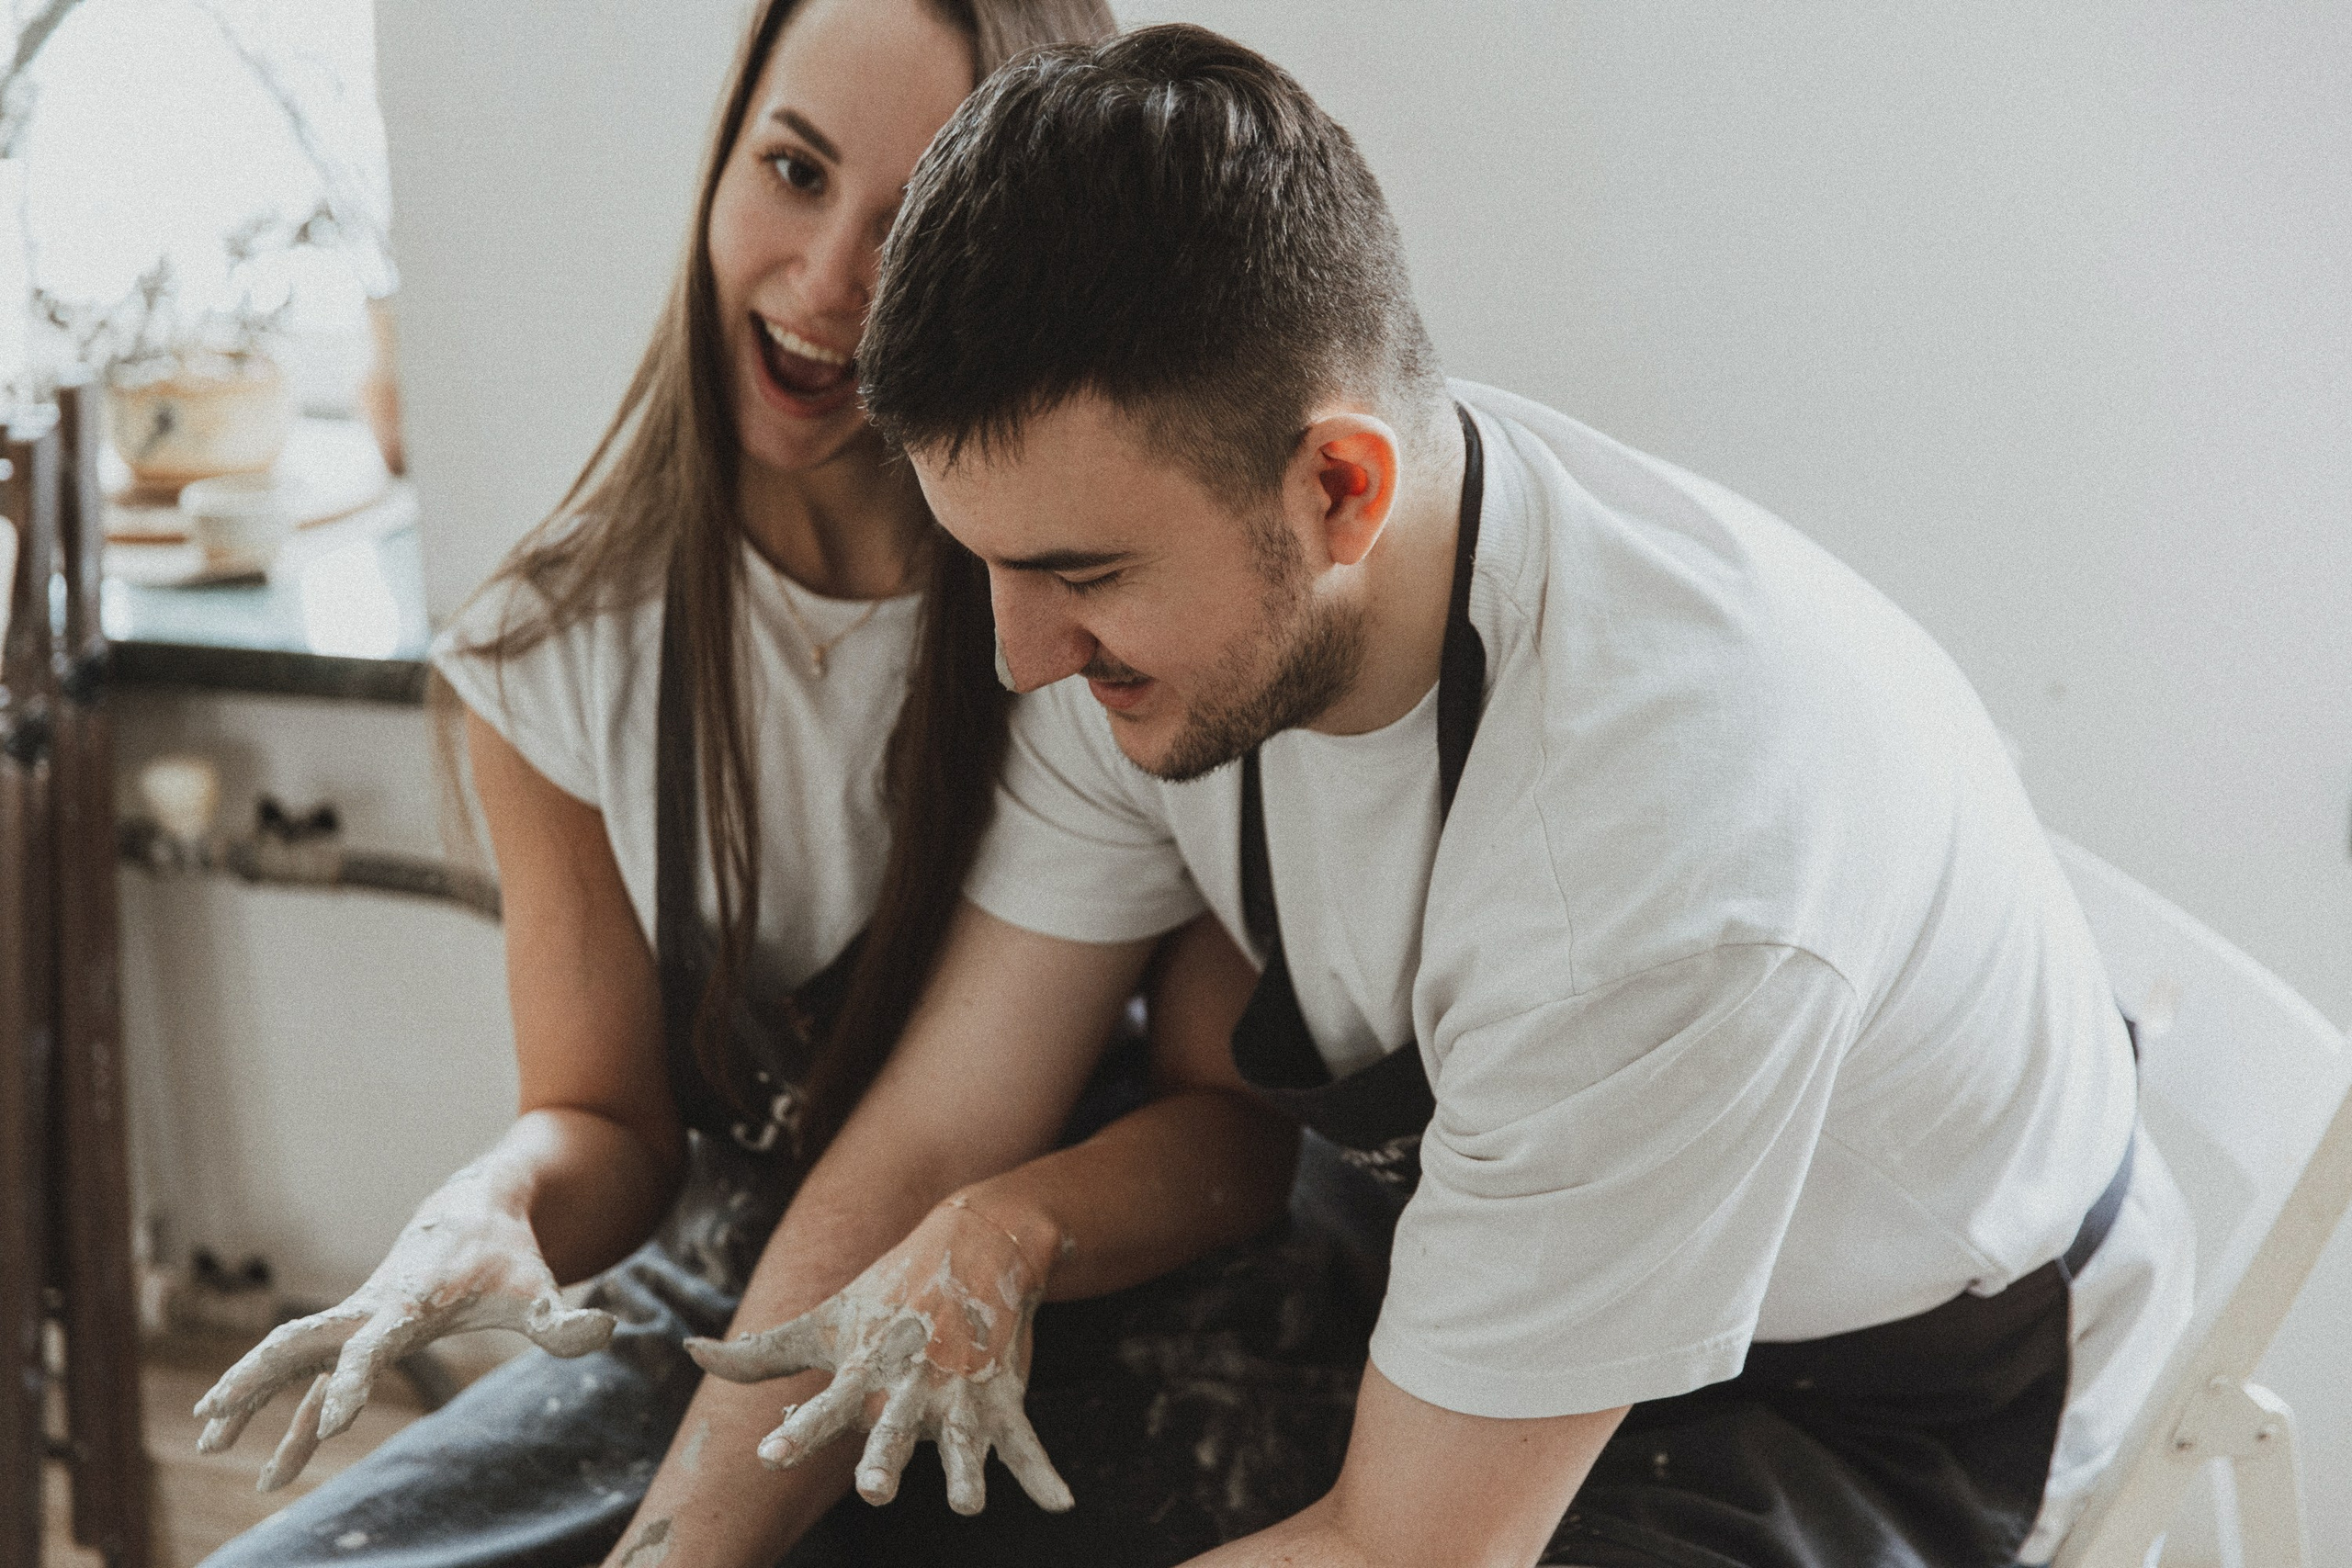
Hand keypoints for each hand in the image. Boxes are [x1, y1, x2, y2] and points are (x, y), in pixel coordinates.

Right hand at [191, 1161, 614, 1490]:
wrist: (475, 1205)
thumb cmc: (508, 1252)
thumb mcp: (539, 1284)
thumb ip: (563, 1318)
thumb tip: (605, 1332)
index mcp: (407, 1303)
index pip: (370, 1347)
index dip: (355, 1383)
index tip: (337, 1426)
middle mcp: (369, 1309)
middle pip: (298, 1346)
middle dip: (256, 1383)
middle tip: (213, 1423)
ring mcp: (356, 1319)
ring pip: (290, 1360)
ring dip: (250, 1396)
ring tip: (210, 1442)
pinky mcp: (358, 1330)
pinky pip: (312, 1379)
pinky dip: (288, 1413)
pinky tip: (271, 1464)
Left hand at [687, 1194, 1071, 1515]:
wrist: (979, 1239)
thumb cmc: (889, 1288)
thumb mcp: (826, 1316)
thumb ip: (762, 1352)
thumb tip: (691, 1353)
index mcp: (866, 1362)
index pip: (825, 1402)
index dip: (800, 1429)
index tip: (772, 1453)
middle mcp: (911, 1377)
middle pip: (894, 1425)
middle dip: (884, 1456)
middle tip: (874, 1489)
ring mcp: (961, 1386)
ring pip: (961, 1436)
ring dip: (967, 1470)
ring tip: (968, 1503)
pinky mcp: (1002, 1390)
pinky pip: (1023, 1437)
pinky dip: (1042, 1471)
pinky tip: (1060, 1504)